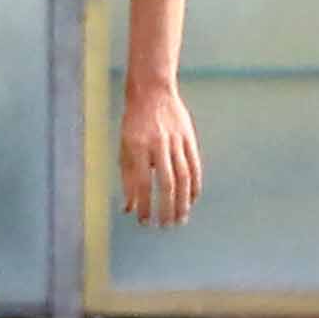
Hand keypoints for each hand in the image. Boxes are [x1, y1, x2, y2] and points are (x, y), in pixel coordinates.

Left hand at [116, 74, 204, 228]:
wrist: (152, 91)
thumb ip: (127, 177)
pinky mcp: (189, 138)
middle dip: (166, 208)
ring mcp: (176, 140)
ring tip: (180, 219)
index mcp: (137, 146)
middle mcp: (158, 144)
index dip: (143, 204)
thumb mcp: (124, 147)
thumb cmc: (133, 124)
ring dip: (182, 202)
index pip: (142, 183)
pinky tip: (191, 201)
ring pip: (183, 177)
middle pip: (166, 183)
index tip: (143, 222)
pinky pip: (194, 166)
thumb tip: (128, 208)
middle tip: (165, 226)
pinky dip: (194, 186)